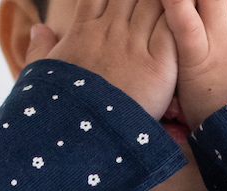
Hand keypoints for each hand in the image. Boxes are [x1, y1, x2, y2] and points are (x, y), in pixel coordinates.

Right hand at [25, 0, 177, 119]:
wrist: (82, 141)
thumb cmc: (60, 112)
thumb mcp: (42, 78)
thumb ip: (41, 50)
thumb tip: (39, 28)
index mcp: (84, 31)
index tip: (117, 2)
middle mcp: (110, 31)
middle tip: (148, 5)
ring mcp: (134, 46)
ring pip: (154, 3)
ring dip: (165, 3)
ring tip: (178, 8)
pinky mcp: (158, 64)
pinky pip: (173, 27)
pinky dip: (181, 16)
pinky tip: (188, 15)